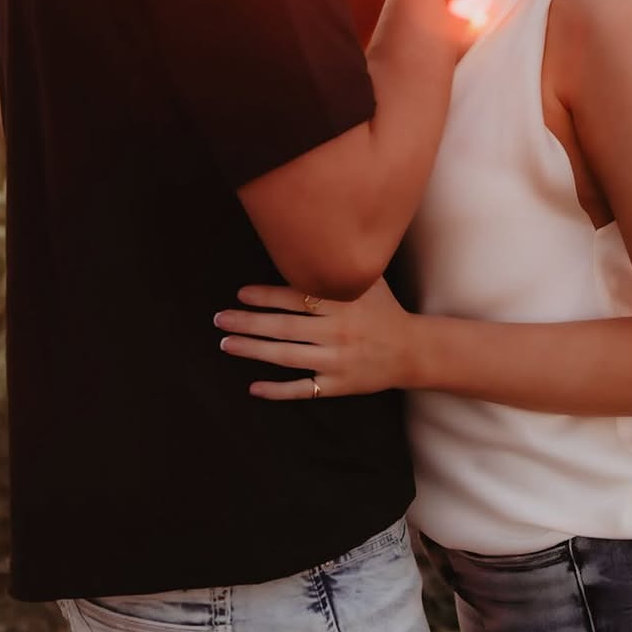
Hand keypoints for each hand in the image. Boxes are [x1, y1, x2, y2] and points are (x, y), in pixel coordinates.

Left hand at [214, 279, 415, 399]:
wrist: (412, 351)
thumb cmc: (385, 310)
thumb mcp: (369, 282)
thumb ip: (341, 268)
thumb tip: (312, 241)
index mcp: (343, 304)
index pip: (297, 298)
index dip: (267, 296)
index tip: (241, 294)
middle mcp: (337, 333)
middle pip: (284, 328)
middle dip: (248, 323)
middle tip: (220, 319)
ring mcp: (336, 362)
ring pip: (287, 357)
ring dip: (253, 350)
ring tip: (227, 344)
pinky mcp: (337, 386)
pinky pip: (302, 390)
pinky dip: (277, 390)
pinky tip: (254, 387)